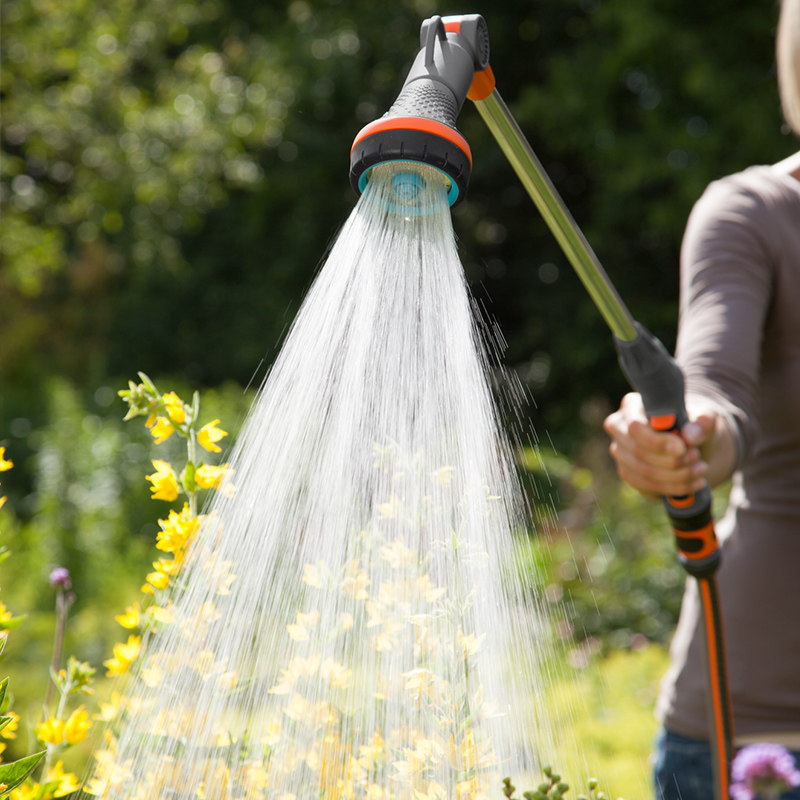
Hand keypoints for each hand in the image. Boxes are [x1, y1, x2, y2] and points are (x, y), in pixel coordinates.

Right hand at [603, 393, 717, 499]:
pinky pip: (647, 487)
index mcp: (631, 407)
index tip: (683, 448)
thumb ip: (701, 423)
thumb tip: (690, 436)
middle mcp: (619, 430)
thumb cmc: (693, 423)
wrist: (691, 442)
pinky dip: (674, 488)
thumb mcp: (704, 417)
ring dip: (676, 476)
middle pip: (638, 452)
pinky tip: (694, 482)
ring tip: (701, 470)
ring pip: (643, 473)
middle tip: (698, 459)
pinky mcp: (628, 474)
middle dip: (672, 461)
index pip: (635, 427)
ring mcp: (621, 453)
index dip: (658, 442)